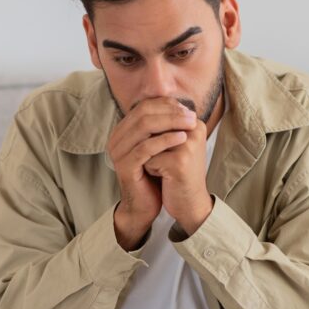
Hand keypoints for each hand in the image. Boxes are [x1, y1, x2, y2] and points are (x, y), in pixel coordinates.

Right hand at [106, 96, 199, 247]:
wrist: (144, 206)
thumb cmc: (153, 175)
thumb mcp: (159, 147)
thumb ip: (163, 127)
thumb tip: (182, 103)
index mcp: (123, 131)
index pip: (144, 106)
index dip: (166, 104)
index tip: (187, 108)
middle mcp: (117, 138)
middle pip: (143, 113)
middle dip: (170, 111)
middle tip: (191, 115)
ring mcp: (118, 152)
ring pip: (144, 126)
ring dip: (170, 122)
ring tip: (191, 124)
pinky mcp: (125, 166)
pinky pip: (145, 147)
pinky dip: (165, 140)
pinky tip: (182, 138)